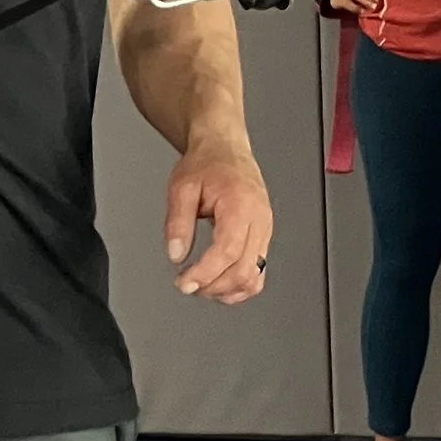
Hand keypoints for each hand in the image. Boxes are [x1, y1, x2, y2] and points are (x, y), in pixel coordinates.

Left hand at [164, 138, 273, 302]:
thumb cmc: (207, 163)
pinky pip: (258, 272)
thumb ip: (177, 223)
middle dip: (212, 286)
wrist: (225, 149)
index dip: (205, 274)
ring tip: (201, 286)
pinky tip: (219, 284)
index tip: (184, 282)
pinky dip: (239, 285)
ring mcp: (265, 230)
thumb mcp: (182, 188)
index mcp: (240, 205)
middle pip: (243, 270)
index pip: (228, 251)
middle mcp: (259, 220)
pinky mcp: (263, 237)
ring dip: (227, 290)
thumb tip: (176, 255)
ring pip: (254, 277)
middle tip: (187, 285)